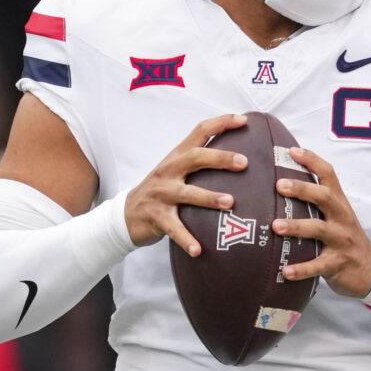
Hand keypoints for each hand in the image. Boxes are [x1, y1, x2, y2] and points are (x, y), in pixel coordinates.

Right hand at [123, 113, 248, 255]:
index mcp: (177, 156)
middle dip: (220, 158)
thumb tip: (238, 155)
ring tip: (230, 202)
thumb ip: (200, 162)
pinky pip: (174, 229)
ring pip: (187, 193)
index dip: (221, 123)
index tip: (243, 120)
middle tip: (244, 162)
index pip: (199, 132)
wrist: (126, 214)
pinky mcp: (157, 217)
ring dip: (209, 197)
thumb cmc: (161, 191)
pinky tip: (198, 250)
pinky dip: (186, 239)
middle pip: (195, 158)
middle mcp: (169, 171)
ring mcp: (162, 194)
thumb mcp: (176, 170)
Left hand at [276, 147, 370, 296]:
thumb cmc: (345, 239)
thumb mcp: (337, 216)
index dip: (312, 161)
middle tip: (279, 185)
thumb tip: (283, 183)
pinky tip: (285, 271)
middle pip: (324, 197)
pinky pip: (318, 265)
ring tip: (276, 226)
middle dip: (302, 189)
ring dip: (297, 226)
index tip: (292, 151)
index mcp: (339, 203)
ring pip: (319, 229)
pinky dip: (302, 268)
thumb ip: (317, 202)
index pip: (329, 175)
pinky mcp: (337, 263)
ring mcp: (340, 240)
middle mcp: (341, 218)